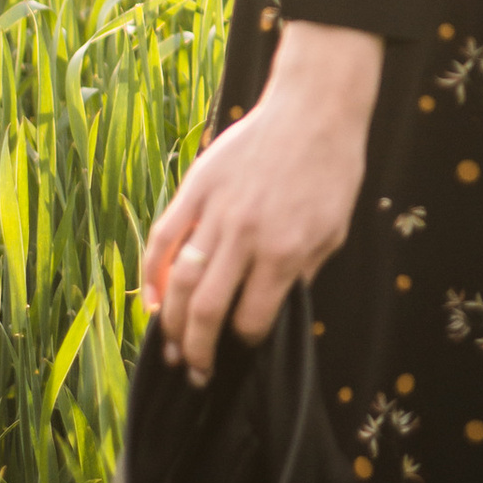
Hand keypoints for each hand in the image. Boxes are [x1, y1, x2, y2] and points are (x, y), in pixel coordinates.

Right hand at [140, 19, 384, 383]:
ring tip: (169, 347)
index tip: (241, 353)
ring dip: (169, 322)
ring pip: (178, 281)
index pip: (252, 318)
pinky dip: (150, 273)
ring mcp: (215, 212)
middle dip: (198, 351)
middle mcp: (245, 238)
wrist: (313, 110)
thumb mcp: (333, 231)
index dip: (244, 343)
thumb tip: (274, 309)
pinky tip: (149, 300)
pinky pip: (162, 239)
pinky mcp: (195, 189)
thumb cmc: (330, 171)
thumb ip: (302, 273)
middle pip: (206, 310)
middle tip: (195, 372)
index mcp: (283, 252)